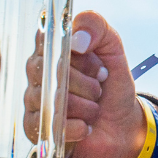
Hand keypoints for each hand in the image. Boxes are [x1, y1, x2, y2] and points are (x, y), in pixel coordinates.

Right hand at [22, 11, 149, 157]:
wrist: (123, 126)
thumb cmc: (112, 86)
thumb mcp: (113, 49)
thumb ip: (97, 28)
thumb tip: (77, 39)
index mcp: (51, 50)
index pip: (49, 40)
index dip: (79, 54)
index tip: (96, 62)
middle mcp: (38, 74)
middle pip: (55, 71)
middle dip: (87, 83)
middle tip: (99, 88)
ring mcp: (34, 101)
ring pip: (56, 100)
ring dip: (87, 107)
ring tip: (94, 109)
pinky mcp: (35, 130)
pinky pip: (53, 126)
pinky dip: (78, 127)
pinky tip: (86, 126)